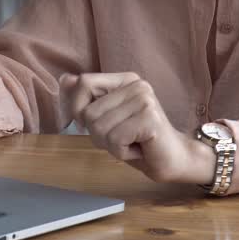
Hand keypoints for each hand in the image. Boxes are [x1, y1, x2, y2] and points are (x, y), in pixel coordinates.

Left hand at [60, 73, 215, 184]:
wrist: (174, 160)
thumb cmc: (139, 141)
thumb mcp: (108, 118)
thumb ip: (88, 98)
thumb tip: (64, 79)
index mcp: (125, 80)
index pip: (84, 83)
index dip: (79, 109)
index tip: (94, 124)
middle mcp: (136, 85)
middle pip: (89, 112)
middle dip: (99, 135)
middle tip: (123, 138)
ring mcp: (144, 100)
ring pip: (99, 128)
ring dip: (111, 145)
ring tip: (132, 143)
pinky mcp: (149, 119)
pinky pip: (114, 140)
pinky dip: (122, 153)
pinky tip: (139, 149)